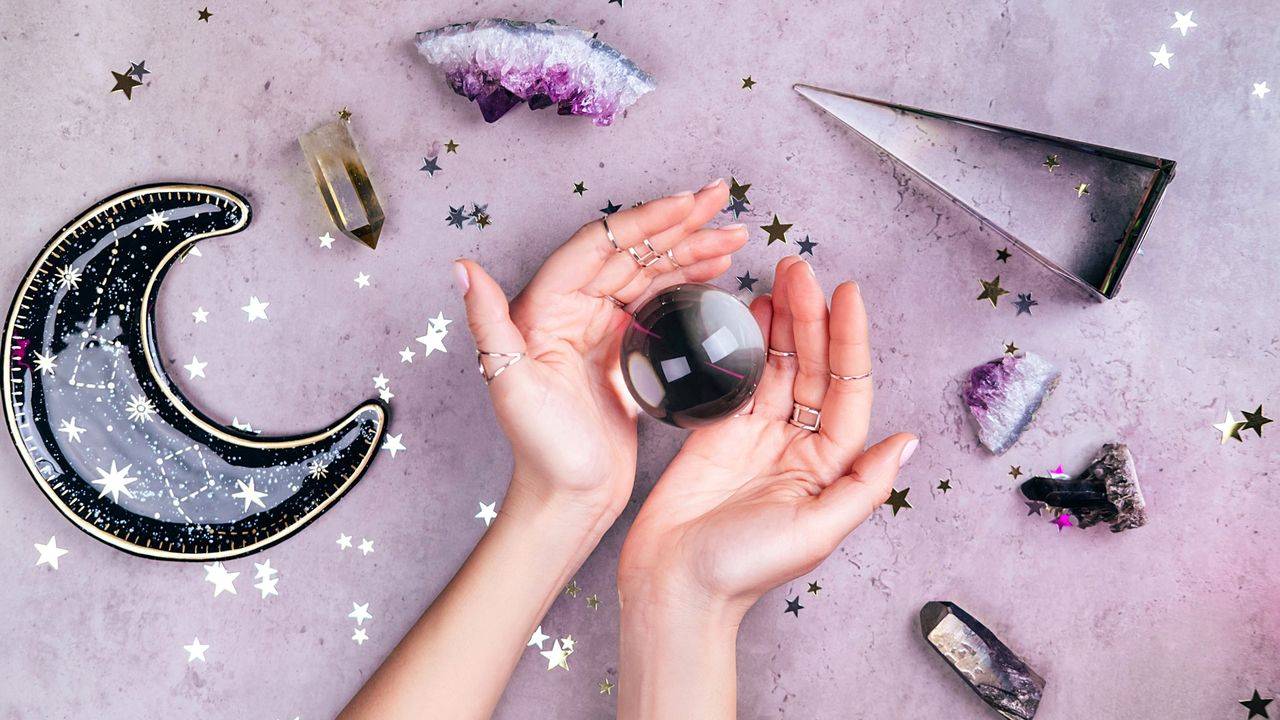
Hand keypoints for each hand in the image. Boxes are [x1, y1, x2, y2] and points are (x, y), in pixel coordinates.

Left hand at [455, 179, 745, 527]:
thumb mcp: (510, 387)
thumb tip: (461, 268)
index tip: (686, 204)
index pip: (598, 246)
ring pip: (648, 272)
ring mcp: (598, 328)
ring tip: (733, 233)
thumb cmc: (540, 452)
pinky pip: (657, 302)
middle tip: (719, 200)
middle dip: (677, 223)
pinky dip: (687, 282)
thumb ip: (487, 323)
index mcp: (543, 309)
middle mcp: (570, 310)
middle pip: (629, 251)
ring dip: (690, 249)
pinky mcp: (623, 350)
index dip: (643, 221)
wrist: (569, 500)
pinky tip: (715, 271)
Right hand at [618, 256, 917, 619]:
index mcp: (828, 467)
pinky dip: (745, 344)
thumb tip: (907, 442)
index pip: (847, 391)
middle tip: (803, 269)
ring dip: (782, 322)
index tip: (848, 295)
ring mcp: (756, 435)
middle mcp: (797, 445)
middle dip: (811, 317)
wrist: (674, 584)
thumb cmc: (744, 569)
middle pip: (812, 368)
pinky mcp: (717, 432)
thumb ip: (862, 484)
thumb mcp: (817, 531)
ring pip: (777, 366)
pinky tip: (750, 311)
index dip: (850, 342)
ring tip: (783, 276)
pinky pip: (739, 379)